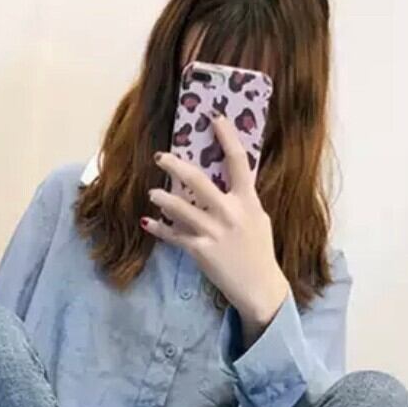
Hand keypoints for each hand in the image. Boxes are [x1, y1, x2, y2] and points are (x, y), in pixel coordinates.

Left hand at [143, 115, 289, 338]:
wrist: (260, 288)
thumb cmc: (259, 252)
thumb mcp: (258, 219)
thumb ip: (243, 200)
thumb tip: (227, 181)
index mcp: (248, 201)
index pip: (238, 161)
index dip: (227, 136)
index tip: (214, 118)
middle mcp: (230, 214)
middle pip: (199, 181)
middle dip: (176, 165)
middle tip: (160, 156)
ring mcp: (214, 233)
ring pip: (181, 208)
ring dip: (163, 198)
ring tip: (153, 192)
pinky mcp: (201, 251)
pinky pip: (175, 236)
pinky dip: (160, 229)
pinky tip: (147, 222)